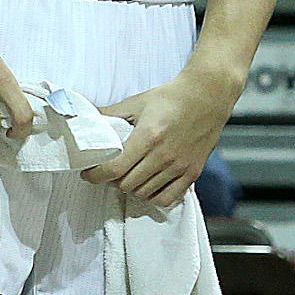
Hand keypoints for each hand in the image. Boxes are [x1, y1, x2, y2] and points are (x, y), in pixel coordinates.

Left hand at [86, 66, 243, 207]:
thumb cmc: (172, 97)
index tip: (88, 173)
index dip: (96, 175)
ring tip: (127, 177)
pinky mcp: (192, 172)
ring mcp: (179, 166)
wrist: (207, 96)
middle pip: (127, 184)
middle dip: (111, 181)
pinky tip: (147, 187)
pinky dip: (152, 197)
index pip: (114, 168)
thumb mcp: (138, 102)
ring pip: (144, 193)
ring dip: (130, 188)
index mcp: (148, 136)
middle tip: (108, 172)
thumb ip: (110, 113)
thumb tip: (87, 117)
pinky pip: (167, 198)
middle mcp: (163, 155)